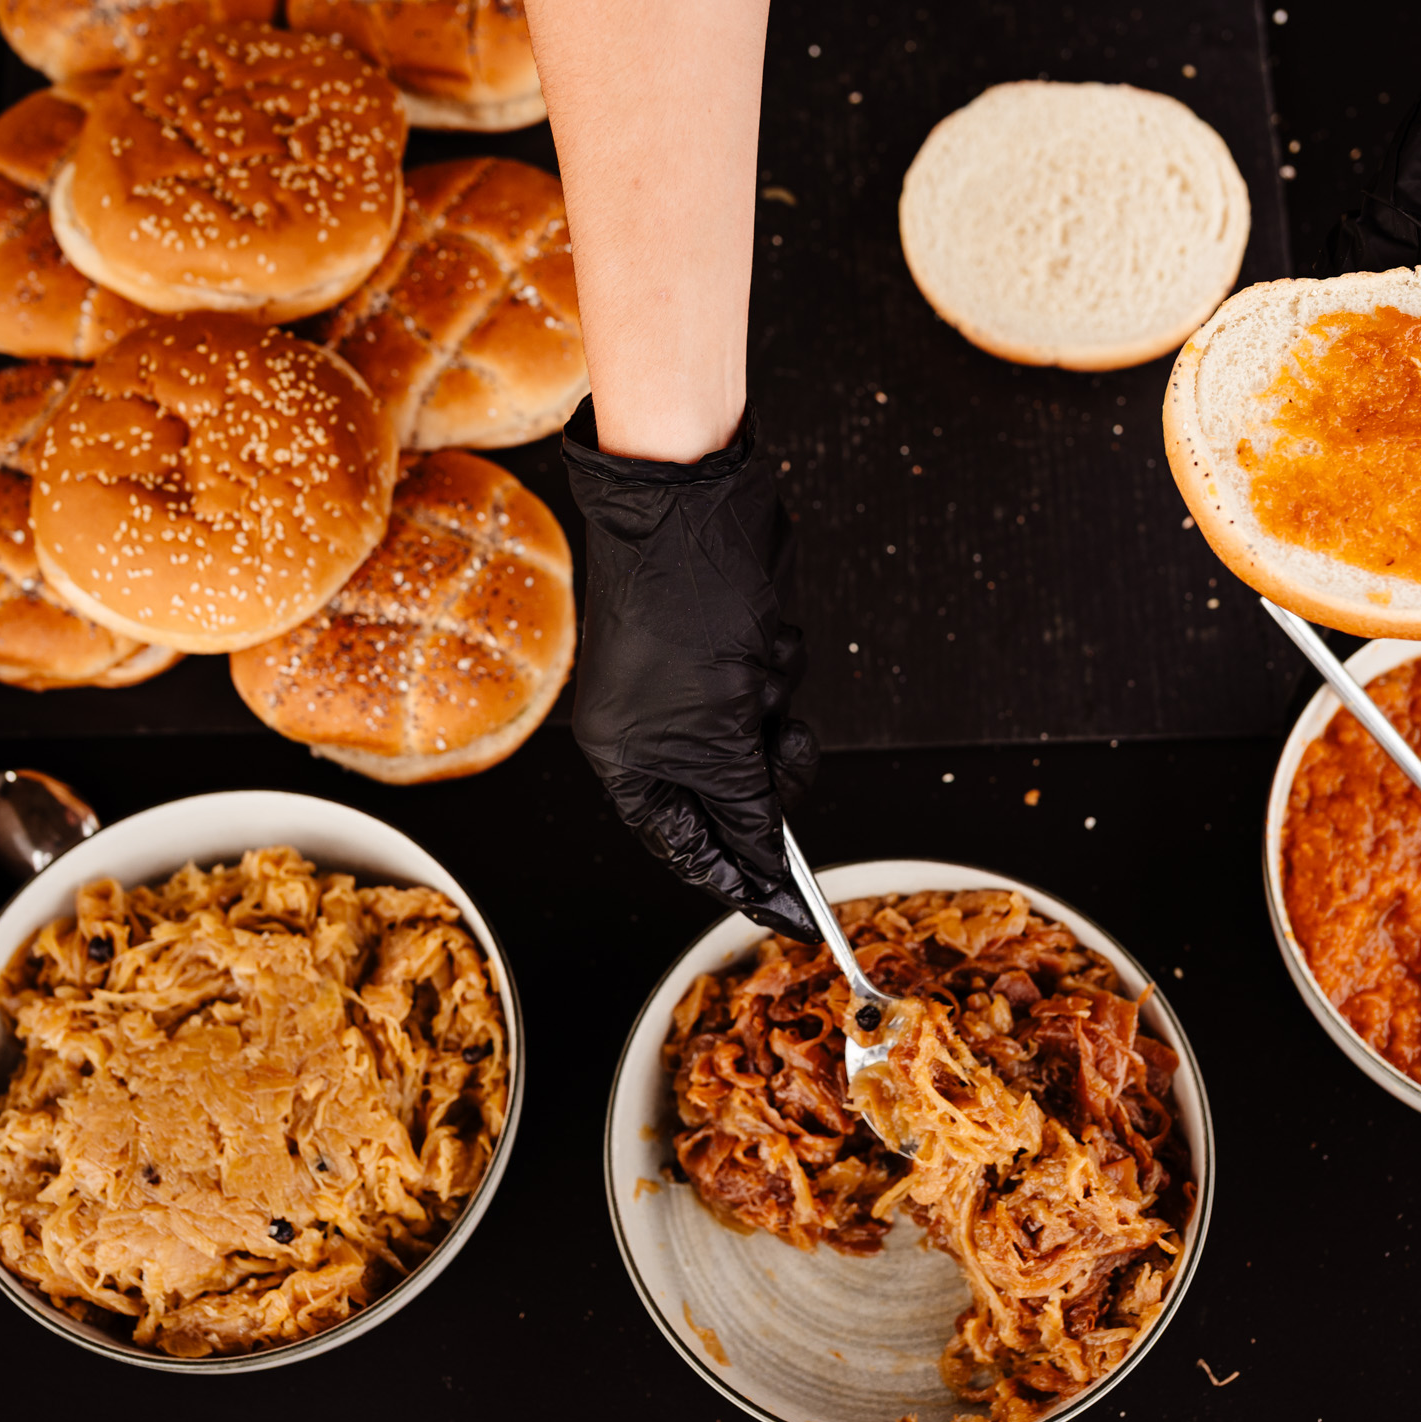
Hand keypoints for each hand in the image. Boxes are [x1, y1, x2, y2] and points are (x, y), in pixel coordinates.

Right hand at [563, 399, 822, 938]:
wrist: (693, 504)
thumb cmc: (682, 610)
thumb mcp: (716, 731)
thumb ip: (743, 806)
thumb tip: (762, 863)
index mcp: (627, 759)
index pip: (689, 846)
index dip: (742, 881)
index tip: (793, 917)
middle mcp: (654, 729)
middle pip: (735, 796)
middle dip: (764, 767)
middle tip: (777, 740)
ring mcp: (695, 687)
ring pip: (764, 739)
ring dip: (775, 706)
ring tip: (759, 665)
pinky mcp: (733, 648)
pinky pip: (776, 686)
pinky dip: (779, 664)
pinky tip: (764, 634)